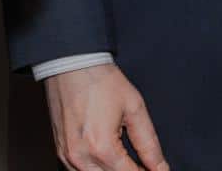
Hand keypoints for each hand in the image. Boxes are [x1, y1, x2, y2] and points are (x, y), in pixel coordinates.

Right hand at [45, 62, 169, 170]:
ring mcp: (67, 155)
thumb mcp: (134, 108)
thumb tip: (160, 168)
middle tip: (143, 165)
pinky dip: (96, 169)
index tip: (156, 169)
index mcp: (103, 148)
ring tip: (125, 160)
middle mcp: (82, 157)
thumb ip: (149, 145)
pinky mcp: (61, 150)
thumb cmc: (99, 80)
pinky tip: (107, 159)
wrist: (70, 62)